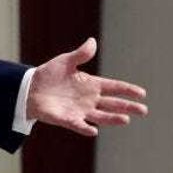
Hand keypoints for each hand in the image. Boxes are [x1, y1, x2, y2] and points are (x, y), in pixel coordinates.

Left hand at [27, 38, 147, 136]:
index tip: (142, 93)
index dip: (127, 90)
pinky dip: (85, 128)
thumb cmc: (48, 74)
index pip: (114, 87)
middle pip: (113, 104)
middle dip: (128, 107)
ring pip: (101, 116)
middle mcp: (89, 99)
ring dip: (113, 118)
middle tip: (143, 110)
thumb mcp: (65, 61)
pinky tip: (93, 130)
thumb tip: (92, 41)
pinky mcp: (67, 119)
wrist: (29, 88)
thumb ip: (80, 54)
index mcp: (91, 84)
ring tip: (125, 119)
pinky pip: (78, 125)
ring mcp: (79, 110)